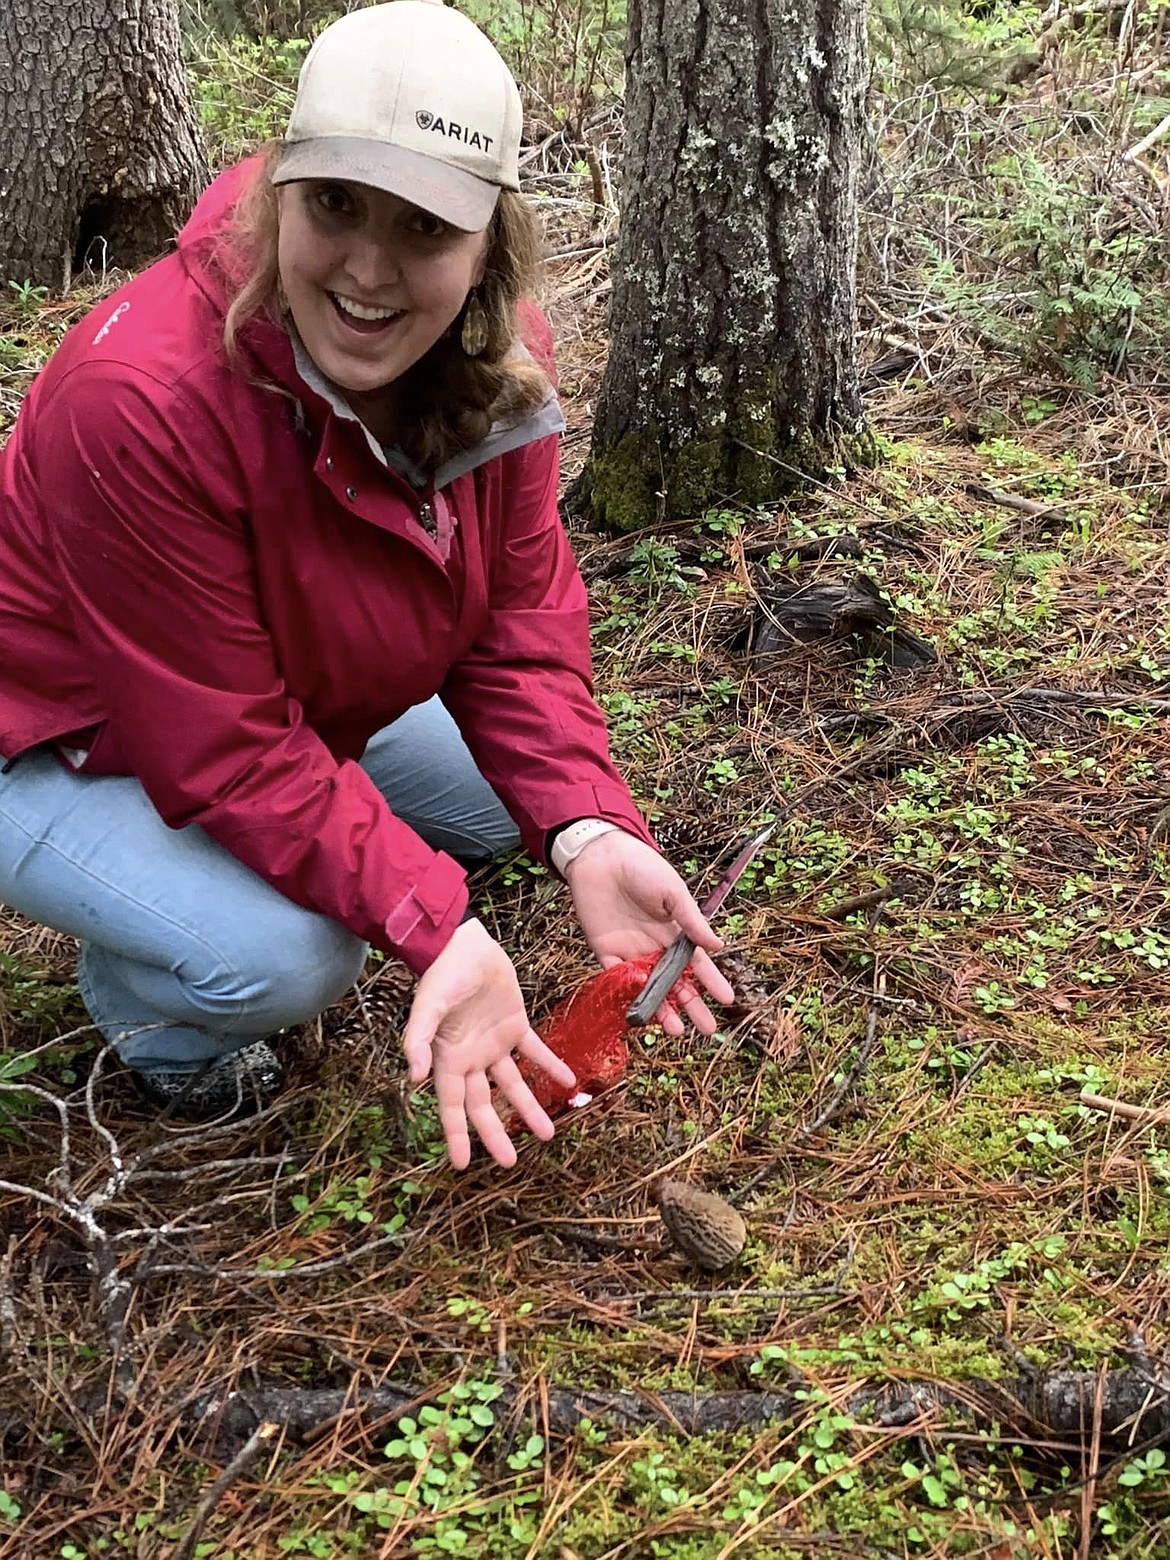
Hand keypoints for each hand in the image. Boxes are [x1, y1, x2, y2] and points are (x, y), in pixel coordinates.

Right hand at [402, 919, 575, 1169]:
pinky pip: (535, 1051)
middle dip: (496, 1134)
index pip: (452, 1106)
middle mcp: (471, 1058)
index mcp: (448, 1059)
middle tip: (510, 1162)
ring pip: (513, 1084)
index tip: (460, 1164)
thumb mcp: (426, 1008)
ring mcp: (494, 1043)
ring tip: (548, 1133)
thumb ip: (417, 1041)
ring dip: (529, 1107)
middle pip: (484, 1104)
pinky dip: (549, 1066)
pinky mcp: (514, 1024)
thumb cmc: (441, 976)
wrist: (463, 943)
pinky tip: (567, 1081)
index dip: (456, 1135)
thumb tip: (414, 1078)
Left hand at [563, 831, 734, 1034]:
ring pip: (649, 989)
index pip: (697, 964)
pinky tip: (643, 1008)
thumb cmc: (642, 868)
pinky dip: (629, 993)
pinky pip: (617, 979)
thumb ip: (692, 921)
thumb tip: (719, 946)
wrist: (601, 856)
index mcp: (675, 932)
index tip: (728, 1000)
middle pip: (676, 983)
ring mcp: (631, 952)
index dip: (712, 982)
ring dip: (662, 1009)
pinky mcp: (605, 952)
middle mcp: (655, 947)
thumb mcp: (674, 892)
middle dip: (691, 1006)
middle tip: (706, 1029)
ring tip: (676, 1030)